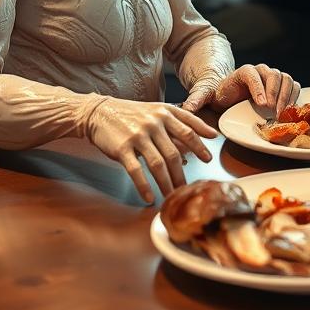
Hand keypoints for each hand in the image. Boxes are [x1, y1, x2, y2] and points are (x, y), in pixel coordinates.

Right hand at [83, 97, 217, 203]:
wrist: (101, 112)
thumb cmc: (133, 115)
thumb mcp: (157, 111)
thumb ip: (177, 125)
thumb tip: (197, 146)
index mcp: (166, 113)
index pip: (189, 130)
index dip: (200, 146)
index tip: (209, 159)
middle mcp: (154, 123)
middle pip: (174, 153)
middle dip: (182, 174)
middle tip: (187, 188)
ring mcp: (138, 135)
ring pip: (157, 164)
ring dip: (166, 183)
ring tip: (170, 196)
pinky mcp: (122, 148)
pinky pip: (136, 171)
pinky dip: (144, 186)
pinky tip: (149, 197)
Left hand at [182, 63, 300, 117]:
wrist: (229, 93)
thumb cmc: (219, 94)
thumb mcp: (206, 95)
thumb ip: (197, 99)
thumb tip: (185, 108)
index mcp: (242, 72)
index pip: (253, 75)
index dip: (259, 88)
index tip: (262, 104)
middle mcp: (260, 70)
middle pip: (273, 75)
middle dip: (276, 94)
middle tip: (274, 112)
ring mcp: (272, 76)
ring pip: (286, 78)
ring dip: (287, 96)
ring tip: (282, 113)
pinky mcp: (282, 84)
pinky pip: (294, 85)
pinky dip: (294, 96)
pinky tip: (290, 111)